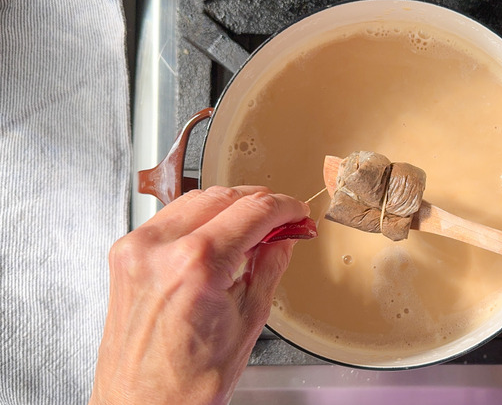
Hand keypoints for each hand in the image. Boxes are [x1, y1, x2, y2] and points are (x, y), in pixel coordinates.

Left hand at [90, 186, 308, 404]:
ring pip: (195, 200)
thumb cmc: (187, 383)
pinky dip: (200, 219)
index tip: (296, 212)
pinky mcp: (125, 254)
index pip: (253, 210)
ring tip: (252, 231)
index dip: (285, 207)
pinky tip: (219, 236)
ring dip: (229, 207)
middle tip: (282, 221)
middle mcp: (159, 248)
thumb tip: (283, 237)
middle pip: (223, 196)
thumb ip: (269, 265)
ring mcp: (136, 248)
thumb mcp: (249, 320)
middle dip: (259, 203)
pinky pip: (171, 218)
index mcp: (196, 264)